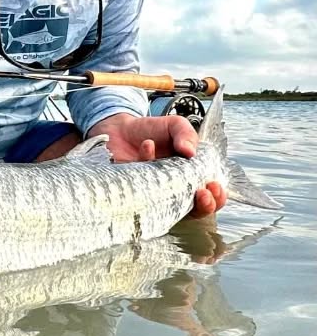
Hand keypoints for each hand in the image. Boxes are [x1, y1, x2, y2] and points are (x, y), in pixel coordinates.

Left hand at [88, 113, 227, 217]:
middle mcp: (174, 190)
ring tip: (173, 176)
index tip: (214, 186)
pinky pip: (140, 188)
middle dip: (203, 205)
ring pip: (169, 207)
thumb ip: (187, 134)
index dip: (217, 198)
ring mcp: (153, 194)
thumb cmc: (152, 131)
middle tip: (201, 192)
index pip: (211, 196)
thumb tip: (190, 152)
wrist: (119, 128)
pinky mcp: (133, 192)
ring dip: (174, 196)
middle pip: (195, 209)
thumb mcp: (175, 126)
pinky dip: (146, 162)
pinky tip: (147, 145)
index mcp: (191, 176)